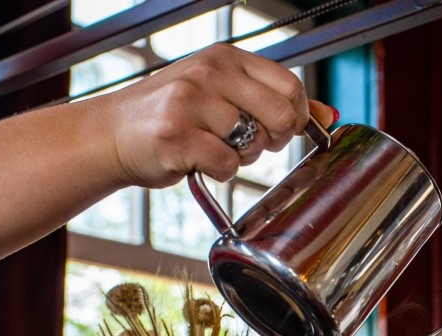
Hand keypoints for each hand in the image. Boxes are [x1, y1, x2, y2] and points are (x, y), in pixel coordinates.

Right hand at [90, 43, 338, 187]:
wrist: (111, 134)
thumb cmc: (171, 115)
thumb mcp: (222, 93)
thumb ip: (272, 100)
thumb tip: (330, 114)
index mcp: (224, 59)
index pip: (290, 85)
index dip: (296, 116)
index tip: (281, 128)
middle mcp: (209, 73)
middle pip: (280, 115)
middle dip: (274, 139)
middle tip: (250, 143)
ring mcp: (191, 103)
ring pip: (254, 143)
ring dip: (242, 156)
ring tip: (214, 146)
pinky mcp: (177, 137)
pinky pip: (228, 164)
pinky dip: (220, 171)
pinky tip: (199, 159)